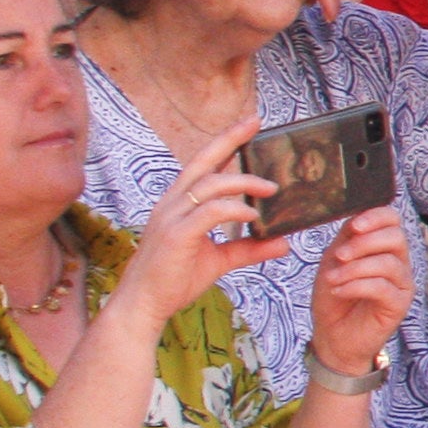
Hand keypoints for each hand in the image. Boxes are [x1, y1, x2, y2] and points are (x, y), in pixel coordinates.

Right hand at [110, 114, 302, 325]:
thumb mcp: (219, 260)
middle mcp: (172, 204)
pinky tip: (253, 216)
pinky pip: (209, 212)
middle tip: (255, 123)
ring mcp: (171, 217)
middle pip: (202, 161)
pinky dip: (234, 209)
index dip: (224, 143)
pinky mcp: (177, 235)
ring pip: (210, 185)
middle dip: (229, 140)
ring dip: (244, 182)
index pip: (203, 165)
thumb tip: (283, 242)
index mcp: (179, 204)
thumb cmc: (174, 279)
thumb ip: (249, 249)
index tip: (248, 125)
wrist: (144, 304)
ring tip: (271, 189)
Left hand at [305, 203, 415, 379]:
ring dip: (354, 269)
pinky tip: (340, 291)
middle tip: (340, 256)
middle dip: (364, 243)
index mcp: (383, 247)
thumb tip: (357, 217)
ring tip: (333, 279)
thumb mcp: (334, 261)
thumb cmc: (334, 298)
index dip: (376, 217)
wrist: (332, 336)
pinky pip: (382, 287)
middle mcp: (398, 262)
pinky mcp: (399, 305)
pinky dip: (356, 286)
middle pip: (396, 238)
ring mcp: (401, 284)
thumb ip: (347, 239)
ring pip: (388, 263)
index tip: (355, 226)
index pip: (392, 220)